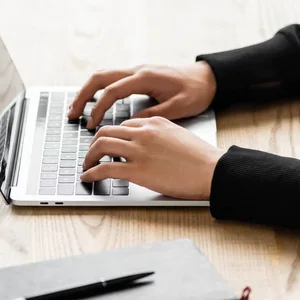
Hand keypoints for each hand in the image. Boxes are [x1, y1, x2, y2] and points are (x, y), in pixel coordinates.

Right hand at [68, 62, 215, 128]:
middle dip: (83, 95)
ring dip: (88, 91)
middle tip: (71, 114)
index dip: (98, 109)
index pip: (112, 91)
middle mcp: (137, 70)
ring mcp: (137, 71)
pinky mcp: (139, 75)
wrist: (208, 79)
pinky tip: (95, 102)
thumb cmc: (196, 93)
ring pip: (103, 76)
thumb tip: (129, 126)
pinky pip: (112, 79)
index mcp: (145, 77)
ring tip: (76, 108)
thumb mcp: (177, 108)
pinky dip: (99, 89)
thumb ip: (152, 116)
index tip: (91, 125)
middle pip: (100, 78)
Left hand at [80, 117, 224, 199]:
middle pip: (106, 131)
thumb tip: (147, 146)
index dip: (113, 136)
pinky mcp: (138, 171)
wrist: (212, 170)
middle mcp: (143, 132)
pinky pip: (105, 168)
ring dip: (89, 157)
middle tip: (91, 154)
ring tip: (86, 166)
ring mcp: (139, 151)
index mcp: (154, 122)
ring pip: (101, 145)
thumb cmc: (201, 158)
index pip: (124, 125)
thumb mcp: (178, 135)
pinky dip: (92, 173)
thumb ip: (159, 135)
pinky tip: (88, 178)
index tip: (109, 146)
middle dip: (94, 144)